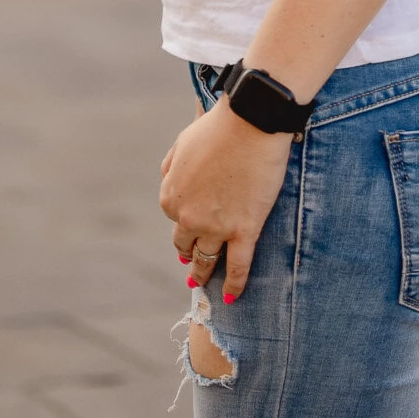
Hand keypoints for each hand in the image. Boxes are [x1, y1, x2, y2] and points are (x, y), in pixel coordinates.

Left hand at [159, 98, 291, 300]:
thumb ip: (171, 166)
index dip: (184, 219)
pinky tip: (231, 296)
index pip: (174, 217)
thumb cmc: (218, 126)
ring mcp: (216, 227)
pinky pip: (237, 266)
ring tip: (203, 281)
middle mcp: (187, 217)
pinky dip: (234, 284)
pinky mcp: (244, 230)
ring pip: (207, 259)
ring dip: (204, 272)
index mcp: (170, 196)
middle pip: (186, 244)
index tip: (192, 223)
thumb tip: (167, 179)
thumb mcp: (183, 142)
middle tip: (192, 262)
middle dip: (189, 251)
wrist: (251, 122)